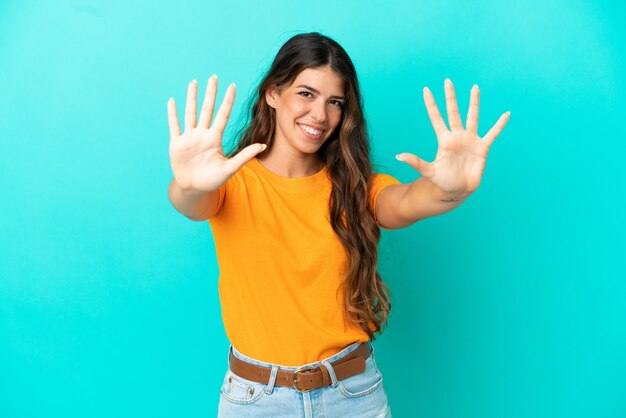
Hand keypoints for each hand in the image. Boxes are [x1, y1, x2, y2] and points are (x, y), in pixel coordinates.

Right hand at [167, 75, 265, 192]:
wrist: (195, 189)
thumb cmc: (213, 180)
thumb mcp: (230, 168)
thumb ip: (244, 155)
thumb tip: (263, 145)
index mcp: (215, 139)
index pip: (223, 115)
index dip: (227, 101)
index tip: (233, 86)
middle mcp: (202, 134)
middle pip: (207, 109)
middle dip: (211, 93)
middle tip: (214, 77)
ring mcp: (189, 138)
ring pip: (190, 113)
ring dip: (191, 98)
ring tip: (194, 83)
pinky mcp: (177, 144)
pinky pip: (174, 126)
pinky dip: (172, 114)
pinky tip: (172, 101)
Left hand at [396, 79, 509, 195]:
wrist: (457, 191)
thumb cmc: (442, 181)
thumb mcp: (428, 171)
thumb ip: (415, 162)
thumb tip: (398, 156)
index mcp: (444, 140)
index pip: (436, 118)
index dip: (431, 104)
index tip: (426, 90)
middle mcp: (457, 136)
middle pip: (453, 112)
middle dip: (450, 97)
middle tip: (447, 81)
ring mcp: (470, 140)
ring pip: (472, 117)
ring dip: (474, 103)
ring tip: (474, 87)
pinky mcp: (482, 148)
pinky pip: (493, 133)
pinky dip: (499, 125)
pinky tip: (506, 114)